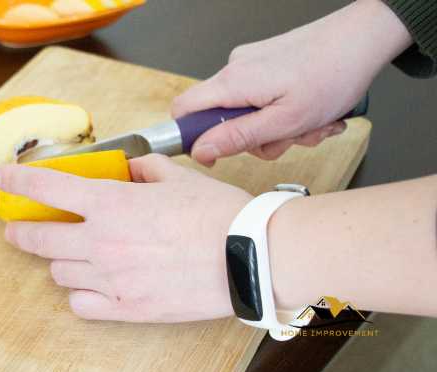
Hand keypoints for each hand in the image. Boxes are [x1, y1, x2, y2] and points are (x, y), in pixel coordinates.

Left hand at [0, 154, 251, 322]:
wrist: (248, 255)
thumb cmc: (217, 214)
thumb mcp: (176, 178)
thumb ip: (143, 170)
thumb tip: (129, 170)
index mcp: (110, 203)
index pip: (47, 188)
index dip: (17, 182)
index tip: (0, 180)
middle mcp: (102, 241)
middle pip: (39, 239)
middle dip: (20, 232)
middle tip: (16, 230)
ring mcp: (111, 277)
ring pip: (58, 273)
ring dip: (59, 262)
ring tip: (73, 255)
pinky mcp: (126, 307)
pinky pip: (81, 304)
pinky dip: (79, 294)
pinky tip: (91, 285)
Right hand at [172, 0, 410, 165]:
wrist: (363, 39)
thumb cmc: (333, 74)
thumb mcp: (285, 121)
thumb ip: (238, 137)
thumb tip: (201, 150)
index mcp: (233, 83)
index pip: (183, 111)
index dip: (191, 138)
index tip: (215, 156)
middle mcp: (235, 69)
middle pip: (220, 118)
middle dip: (255, 138)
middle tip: (287, 139)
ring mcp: (250, 64)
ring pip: (247, 112)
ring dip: (277, 128)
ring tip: (309, 123)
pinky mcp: (265, 62)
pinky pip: (261, 98)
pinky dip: (283, 111)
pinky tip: (309, 109)